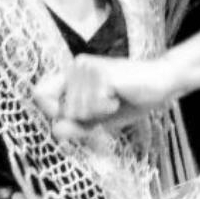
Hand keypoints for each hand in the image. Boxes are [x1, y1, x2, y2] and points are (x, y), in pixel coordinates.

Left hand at [32, 55, 177, 141]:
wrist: (160, 84)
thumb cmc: (130, 101)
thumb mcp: (98, 120)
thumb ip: (76, 126)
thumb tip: (55, 131)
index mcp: (71, 75)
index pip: (39, 93)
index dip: (49, 111)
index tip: (69, 116)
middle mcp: (75, 67)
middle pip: (64, 112)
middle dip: (86, 118)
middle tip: (108, 104)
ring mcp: (87, 68)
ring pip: (79, 111)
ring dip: (100, 113)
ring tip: (116, 97)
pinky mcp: (101, 73)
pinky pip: (94, 106)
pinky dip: (109, 108)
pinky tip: (120, 95)